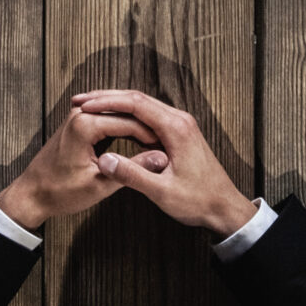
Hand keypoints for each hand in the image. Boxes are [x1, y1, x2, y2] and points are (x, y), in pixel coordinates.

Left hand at [0, 103, 169, 231]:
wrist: (32, 194)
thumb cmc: (61, 192)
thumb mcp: (100, 185)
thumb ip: (132, 169)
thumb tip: (161, 159)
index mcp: (85, 125)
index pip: (130, 122)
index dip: (153, 136)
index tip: (169, 149)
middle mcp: (80, 114)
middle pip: (124, 113)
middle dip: (147, 127)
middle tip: (167, 143)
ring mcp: (77, 116)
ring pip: (116, 114)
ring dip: (136, 125)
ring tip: (156, 141)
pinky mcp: (77, 123)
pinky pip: (106, 118)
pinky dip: (122, 127)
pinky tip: (137, 139)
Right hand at [70, 90, 257, 237]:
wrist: (224, 207)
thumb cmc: (198, 201)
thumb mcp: (162, 192)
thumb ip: (132, 175)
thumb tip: (104, 160)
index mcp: (176, 128)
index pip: (135, 103)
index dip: (106, 102)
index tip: (84, 104)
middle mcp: (179, 120)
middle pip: (137, 98)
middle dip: (107, 98)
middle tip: (81, 101)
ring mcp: (180, 125)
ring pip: (143, 106)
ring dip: (117, 105)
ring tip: (91, 108)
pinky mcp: (179, 133)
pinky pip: (150, 117)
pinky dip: (129, 116)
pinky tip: (114, 123)